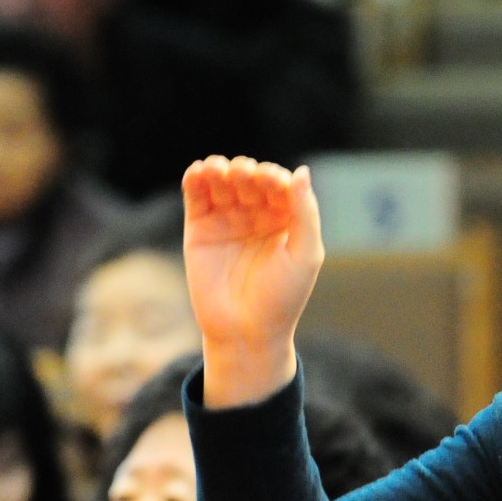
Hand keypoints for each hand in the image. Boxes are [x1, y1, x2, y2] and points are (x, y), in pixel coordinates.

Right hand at [182, 155, 323, 406]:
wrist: (245, 332)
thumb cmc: (282, 298)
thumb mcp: (305, 255)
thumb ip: (305, 213)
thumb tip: (302, 171)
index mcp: (285, 218)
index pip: (279, 184)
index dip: (274, 177)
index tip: (271, 182)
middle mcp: (256, 214)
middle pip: (249, 177)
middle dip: (247, 172)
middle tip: (243, 177)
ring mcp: (227, 218)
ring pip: (222, 180)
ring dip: (220, 168)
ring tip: (218, 171)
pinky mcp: (199, 227)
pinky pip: (196, 194)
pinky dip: (196, 178)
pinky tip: (199, 172)